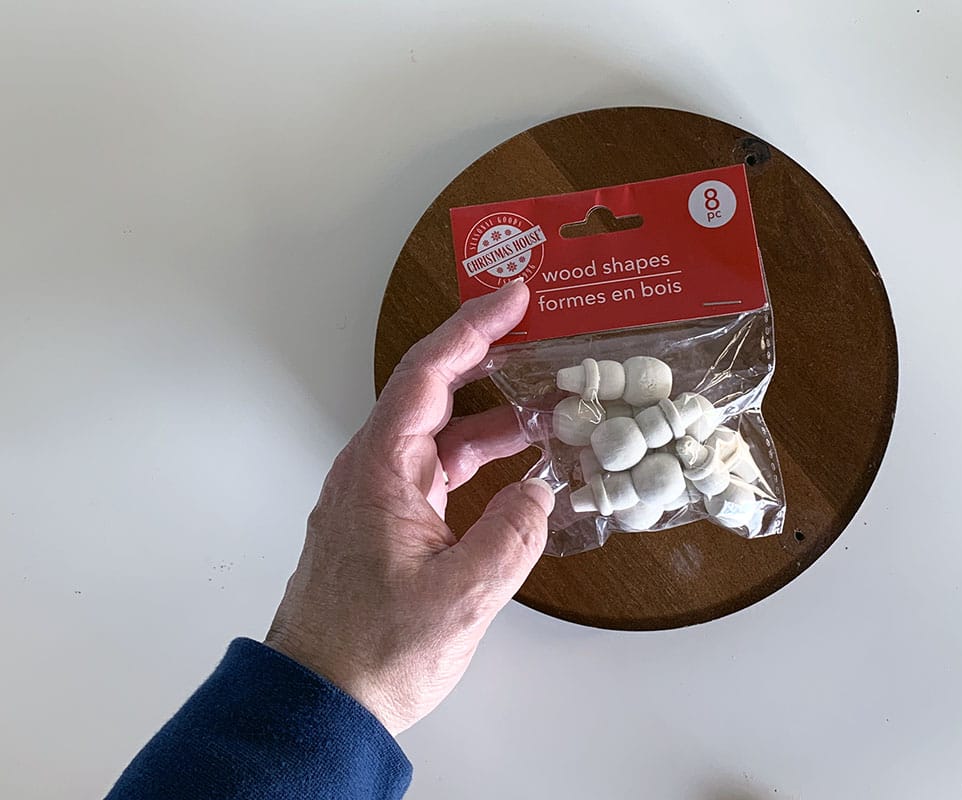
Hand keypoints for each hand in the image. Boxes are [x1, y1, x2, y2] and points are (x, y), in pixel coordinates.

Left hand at [265, 280, 551, 734]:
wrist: (321, 701)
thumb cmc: (373, 651)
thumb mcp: (461, 596)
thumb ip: (512, 537)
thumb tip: (541, 493)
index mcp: (381, 469)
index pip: (430, 374)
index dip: (475, 326)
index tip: (516, 295)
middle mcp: (374, 470)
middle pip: (434, 391)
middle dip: (487, 354)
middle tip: (538, 329)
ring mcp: (380, 496)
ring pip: (441, 434)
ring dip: (493, 416)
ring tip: (551, 407)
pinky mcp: (389, 523)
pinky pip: (439, 471)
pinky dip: (480, 459)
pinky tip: (520, 467)